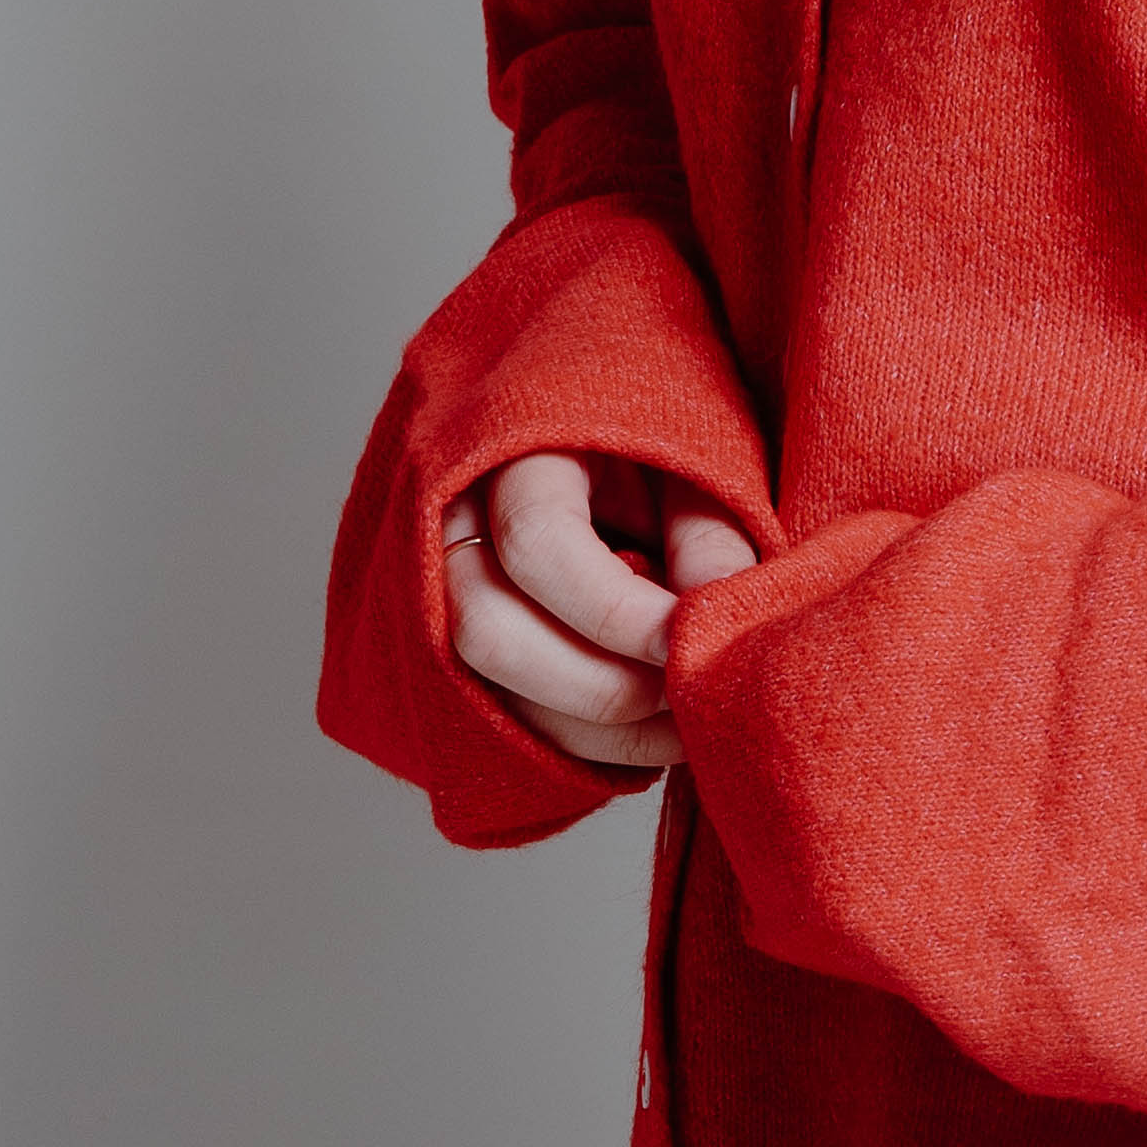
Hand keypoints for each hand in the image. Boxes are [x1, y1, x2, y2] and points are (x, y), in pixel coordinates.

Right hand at [442, 449, 761, 772]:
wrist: (606, 403)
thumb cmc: (660, 418)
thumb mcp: (697, 446)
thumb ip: (707, 531)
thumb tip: (714, 624)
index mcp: (511, 445)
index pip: (537, 544)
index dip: (617, 613)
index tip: (692, 643)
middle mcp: (448, 514)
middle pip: (486, 631)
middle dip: (602, 688)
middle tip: (693, 702)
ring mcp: (433, 579)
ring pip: (479, 688)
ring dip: (588, 732)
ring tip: (682, 732)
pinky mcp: (451, 637)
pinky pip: (489, 712)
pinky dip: (568, 742)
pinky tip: (641, 743)